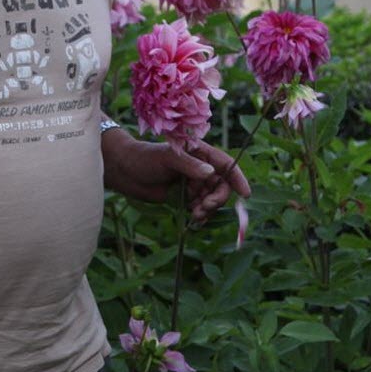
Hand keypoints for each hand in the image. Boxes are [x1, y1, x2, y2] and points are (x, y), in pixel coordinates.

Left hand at [101, 132, 249, 224]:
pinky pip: (201, 207)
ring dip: (208, 209)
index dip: (237, 178)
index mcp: (200, 152)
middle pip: (221, 185)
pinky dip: (201, 214)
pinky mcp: (185, 196)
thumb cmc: (144, 158)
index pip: (226, 164)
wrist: (125, 172)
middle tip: (203, 209)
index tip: (245, 194)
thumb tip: (211, 173)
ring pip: (212, 198)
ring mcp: (193, 182)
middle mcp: (200, 167)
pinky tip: (194, 219)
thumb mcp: (167, 159)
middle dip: (216, 199)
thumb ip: (190, 166)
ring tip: (195, 215)